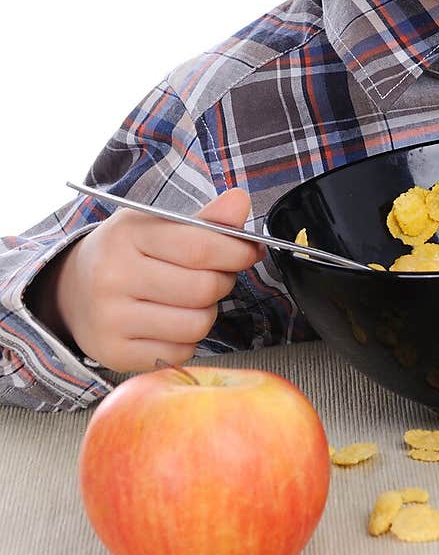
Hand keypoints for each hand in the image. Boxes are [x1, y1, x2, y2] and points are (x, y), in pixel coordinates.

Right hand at [40, 188, 260, 372]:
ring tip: (190, 300)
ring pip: (196, 325)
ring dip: (206, 313)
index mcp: (127, 234)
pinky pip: (179, 353)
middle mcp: (113, 276)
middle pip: (202, 289)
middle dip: (222, 282)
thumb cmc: (126, 254)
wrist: (72, 291)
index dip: (237, 251)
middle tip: (215, 276)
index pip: (200, 247)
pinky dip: (186, 340)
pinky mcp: (114, 352)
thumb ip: (204, 220)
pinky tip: (170, 323)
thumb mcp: (157, 225)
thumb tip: (240, 201)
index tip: (249, 251)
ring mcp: (110, 318)